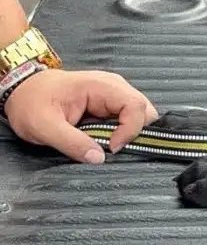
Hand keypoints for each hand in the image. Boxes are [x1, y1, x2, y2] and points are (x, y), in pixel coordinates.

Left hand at [4, 69, 157, 163]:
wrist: (23, 89)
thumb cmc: (32, 102)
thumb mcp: (44, 126)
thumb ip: (72, 143)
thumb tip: (99, 158)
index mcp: (101, 86)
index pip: (136, 106)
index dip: (131, 130)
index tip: (112, 148)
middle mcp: (114, 87)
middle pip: (145, 110)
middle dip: (135, 132)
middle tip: (112, 147)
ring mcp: (114, 94)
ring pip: (140, 114)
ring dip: (128, 132)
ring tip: (106, 143)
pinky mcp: (111, 103)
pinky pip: (128, 117)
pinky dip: (121, 131)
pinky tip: (104, 138)